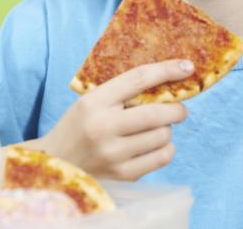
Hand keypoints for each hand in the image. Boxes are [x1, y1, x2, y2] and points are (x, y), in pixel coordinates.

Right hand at [35, 59, 193, 180]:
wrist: (56, 166)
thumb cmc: (77, 129)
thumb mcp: (89, 103)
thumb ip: (120, 94)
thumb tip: (165, 84)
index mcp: (93, 102)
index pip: (138, 79)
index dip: (166, 70)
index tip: (187, 67)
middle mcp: (102, 127)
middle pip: (156, 112)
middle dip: (177, 109)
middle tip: (180, 110)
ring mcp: (112, 154)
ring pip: (162, 136)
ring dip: (167, 130)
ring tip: (157, 130)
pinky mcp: (122, 175)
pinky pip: (161, 158)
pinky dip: (165, 149)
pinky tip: (155, 146)